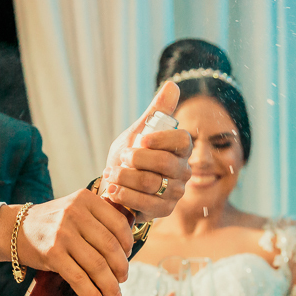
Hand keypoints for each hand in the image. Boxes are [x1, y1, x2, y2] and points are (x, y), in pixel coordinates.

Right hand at [0, 191, 133, 295]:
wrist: (15, 228)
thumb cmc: (51, 222)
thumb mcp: (75, 208)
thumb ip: (97, 219)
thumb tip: (125, 250)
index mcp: (86, 199)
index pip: (118, 223)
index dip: (128, 244)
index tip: (128, 256)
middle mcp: (75, 213)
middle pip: (110, 246)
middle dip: (121, 267)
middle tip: (123, 279)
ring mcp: (63, 233)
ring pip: (96, 264)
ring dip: (109, 284)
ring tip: (114, 294)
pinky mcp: (52, 253)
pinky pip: (78, 277)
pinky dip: (90, 292)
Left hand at [102, 81, 192, 221]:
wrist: (115, 185)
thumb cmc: (129, 157)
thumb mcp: (138, 131)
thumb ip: (156, 111)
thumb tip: (172, 85)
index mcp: (181, 150)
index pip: (182, 141)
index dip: (161, 139)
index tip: (140, 139)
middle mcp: (183, 171)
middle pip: (165, 164)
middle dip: (136, 159)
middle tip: (121, 157)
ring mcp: (175, 193)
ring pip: (151, 183)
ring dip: (125, 177)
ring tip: (111, 173)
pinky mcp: (163, 211)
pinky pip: (145, 203)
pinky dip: (125, 195)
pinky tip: (113, 189)